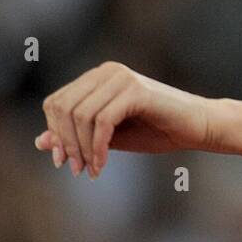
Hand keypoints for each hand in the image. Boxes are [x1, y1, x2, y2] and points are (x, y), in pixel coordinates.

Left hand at [35, 61, 212, 178]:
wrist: (201, 127)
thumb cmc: (160, 131)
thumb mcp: (110, 137)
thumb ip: (79, 136)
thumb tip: (40, 142)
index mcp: (99, 77)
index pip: (56, 103)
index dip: (55, 134)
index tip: (64, 162)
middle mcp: (107, 71)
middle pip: (63, 108)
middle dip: (66, 143)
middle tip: (77, 169)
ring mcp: (122, 78)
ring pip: (80, 115)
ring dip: (82, 149)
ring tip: (92, 170)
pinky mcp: (136, 91)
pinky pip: (102, 121)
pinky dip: (97, 147)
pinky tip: (102, 164)